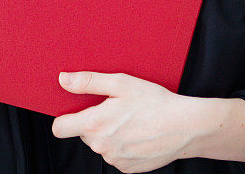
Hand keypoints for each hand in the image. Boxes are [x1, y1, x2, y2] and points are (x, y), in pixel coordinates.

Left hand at [52, 71, 195, 172]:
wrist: (184, 127)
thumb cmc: (153, 102)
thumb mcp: (120, 83)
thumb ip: (88, 82)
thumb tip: (63, 80)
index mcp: (94, 125)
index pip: (60, 128)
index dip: (64, 117)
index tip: (74, 109)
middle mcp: (101, 147)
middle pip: (83, 133)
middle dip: (93, 120)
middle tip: (114, 106)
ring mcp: (115, 160)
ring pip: (101, 143)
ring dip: (109, 132)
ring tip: (130, 118)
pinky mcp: (128, 168)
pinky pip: (116, 154)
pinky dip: (122, 144)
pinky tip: (137, 132)